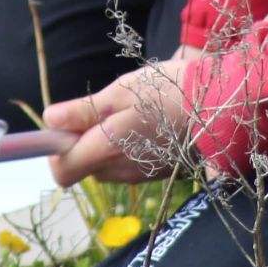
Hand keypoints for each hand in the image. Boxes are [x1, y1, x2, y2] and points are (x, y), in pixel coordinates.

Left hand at [42, 62, 190, 186]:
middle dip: (83, 143)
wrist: (218, 105)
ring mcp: (139, 175)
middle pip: (83, 167)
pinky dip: (124, 149)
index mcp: (107, 149)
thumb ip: (82, 111)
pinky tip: (144, 126)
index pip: (63, 172)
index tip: (67, 126)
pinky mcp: (155, 174)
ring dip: (104, 145)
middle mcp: (121, 170)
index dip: (56, 151)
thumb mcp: (120, 91)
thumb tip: (49, 121)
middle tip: (103, 111)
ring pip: (104, 167)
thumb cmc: (167, 91)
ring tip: (127, 115)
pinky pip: (126, 166)